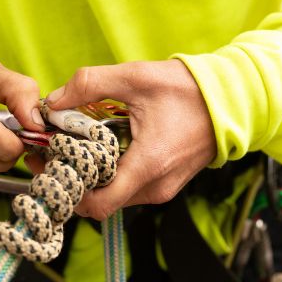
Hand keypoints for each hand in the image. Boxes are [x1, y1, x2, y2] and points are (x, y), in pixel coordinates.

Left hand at [44, 60, 216, 220]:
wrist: (232, 99)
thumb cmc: (187, 89)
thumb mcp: (134, 77)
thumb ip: (89, 84)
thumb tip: (53, 101)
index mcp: (149, 164)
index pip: (98, 204)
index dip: (67, 189)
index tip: (49, 165)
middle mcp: (156, 186)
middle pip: (101, 201)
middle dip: (73, 179)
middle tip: (53, 151)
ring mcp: (164, 188)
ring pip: (115, 196)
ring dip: (92, 176)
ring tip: (75, 146)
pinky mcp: (167, 183)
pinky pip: (130, 188)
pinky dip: (111, 174)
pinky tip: (102, 147)